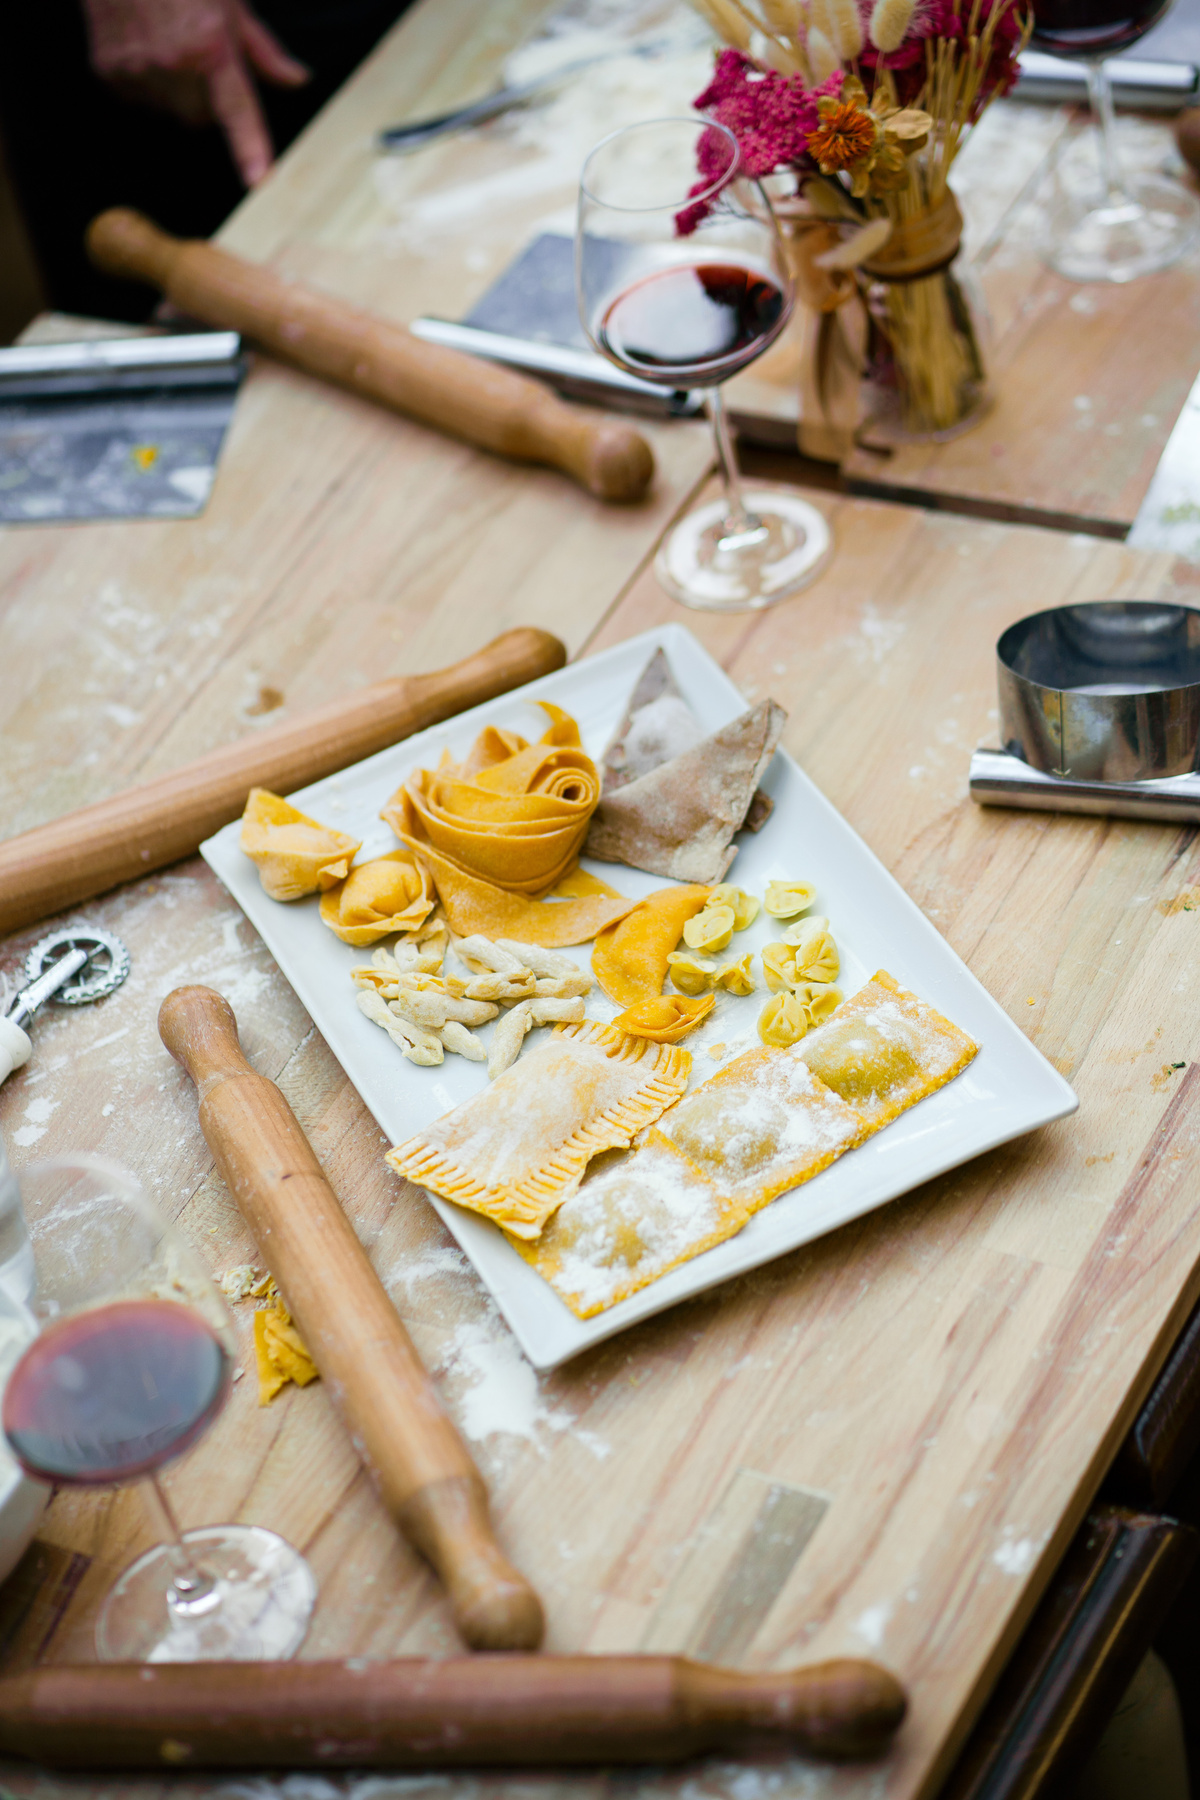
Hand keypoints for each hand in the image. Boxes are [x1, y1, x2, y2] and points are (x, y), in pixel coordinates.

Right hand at [82, 0, 309, 186]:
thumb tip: (298, 80)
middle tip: (198, 58)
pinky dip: (144, 85)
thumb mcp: (231, 4)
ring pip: (170, 113)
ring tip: (166, 45)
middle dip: (206, 99)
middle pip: (201, 118)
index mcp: (211, 46)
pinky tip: (143, 47)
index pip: (237, 108)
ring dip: (174, 93)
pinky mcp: (110, 72)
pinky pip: (138, 101)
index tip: (258, 179)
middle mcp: (174, 64)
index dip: (249, 146)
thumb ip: (263, 50)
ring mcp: (138, 70)